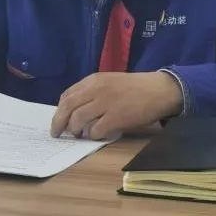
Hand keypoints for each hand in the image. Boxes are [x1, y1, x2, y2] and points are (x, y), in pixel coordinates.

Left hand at [50, 71, 182, 139]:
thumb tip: (74, 109)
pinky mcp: (116, 117)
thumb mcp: (109, 81)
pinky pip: (96, 130)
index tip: (59, 118)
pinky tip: (96, 136)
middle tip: (57, 133)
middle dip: (58, 122)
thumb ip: (92, 91)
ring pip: (78, 119)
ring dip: (74, 130)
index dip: (59, 109)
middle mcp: (96, 89)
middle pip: (68, 107)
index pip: (67, 94)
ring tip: (77, 135)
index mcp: (94, 80)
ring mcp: (106, 103)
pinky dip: (92, 135)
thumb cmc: (134, 87)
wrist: (158, 90)